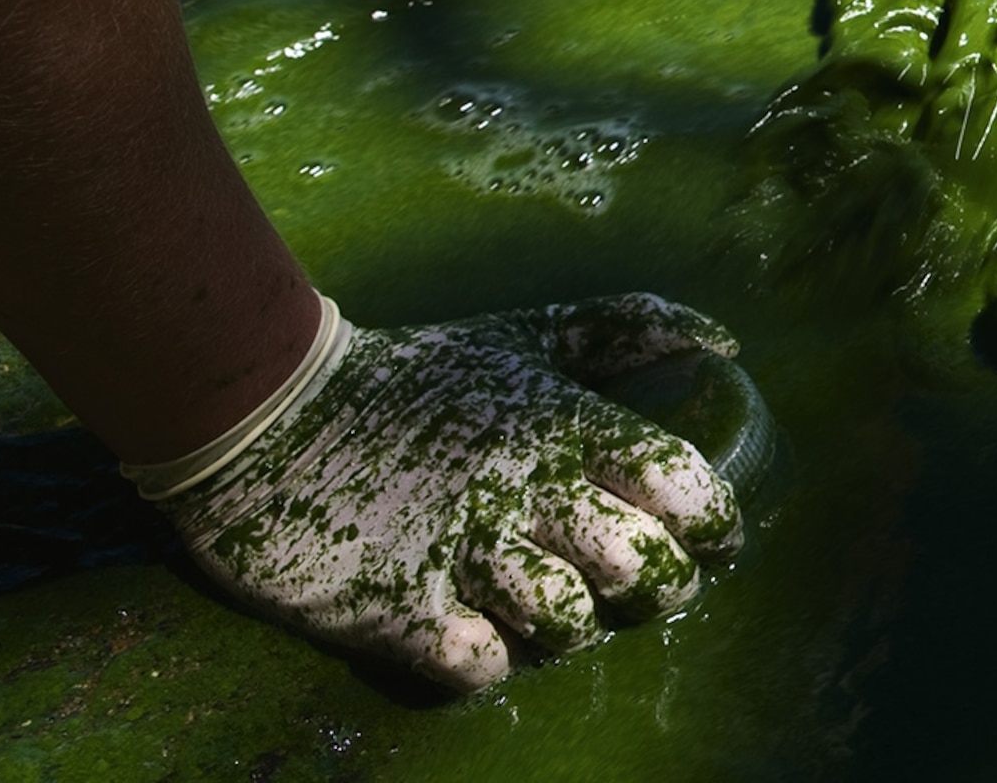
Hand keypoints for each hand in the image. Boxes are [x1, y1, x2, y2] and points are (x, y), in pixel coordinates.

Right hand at [156, 294, 744, 690]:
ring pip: (570, 625)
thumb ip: (628, 329)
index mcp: (563, 423)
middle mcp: (525, 489)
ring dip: (575, 626)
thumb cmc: (414, 377)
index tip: (716, 539)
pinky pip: (482, 666)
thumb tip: (727, 344)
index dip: (715, 523)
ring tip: (561, 608)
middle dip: (659, 589)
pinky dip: (491, 660)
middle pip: (642, 571)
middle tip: (642, 585)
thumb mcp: (527, 334)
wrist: (268, 414)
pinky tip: (480, 630)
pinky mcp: (399, 607)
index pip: (680, 485)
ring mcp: (463, 552)